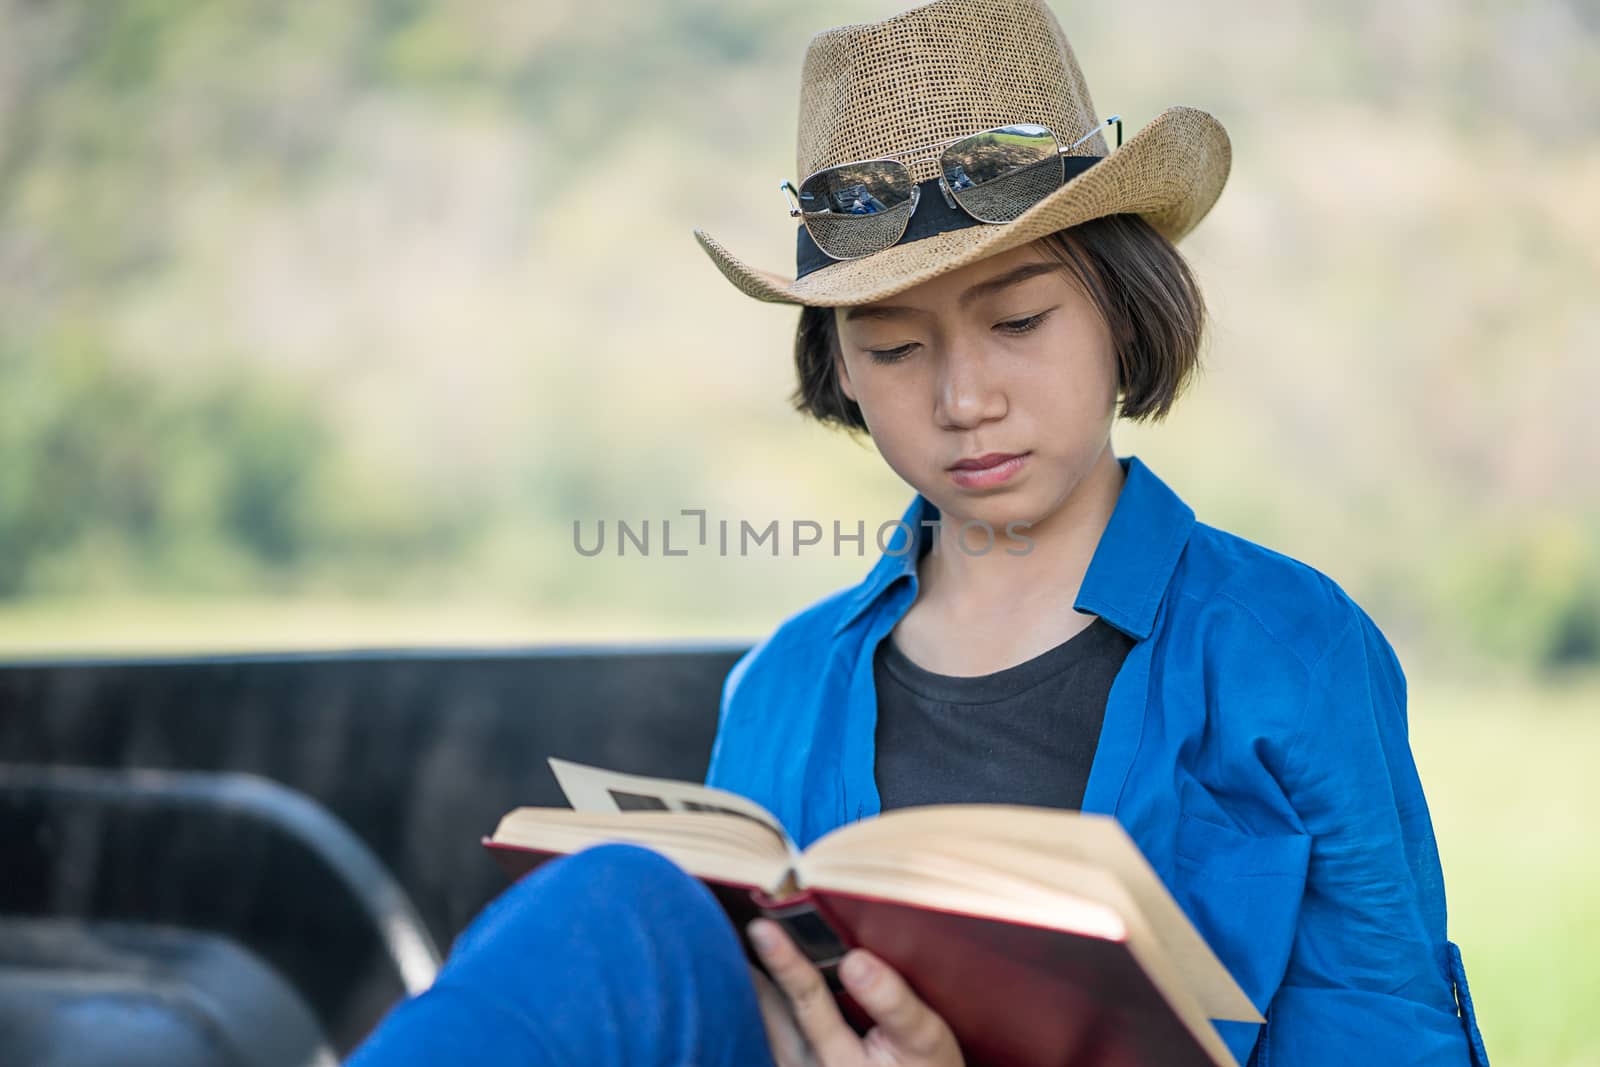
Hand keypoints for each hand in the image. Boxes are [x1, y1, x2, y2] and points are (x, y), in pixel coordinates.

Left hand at [746, 918, 964, 1066]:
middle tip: (737, 921)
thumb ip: (891, 1001)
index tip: (762, 928)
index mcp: (840, 1061)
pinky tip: (761, 977)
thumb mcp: (923, 1038)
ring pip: (763, 1022)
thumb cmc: (925, 1066)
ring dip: (754, 985)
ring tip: (743, 942)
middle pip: (770, 1010)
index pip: (806, 999)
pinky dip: (763, 1003)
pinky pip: (767, 1034)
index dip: (784, 960)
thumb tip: (855, 960)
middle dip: (754, 967)